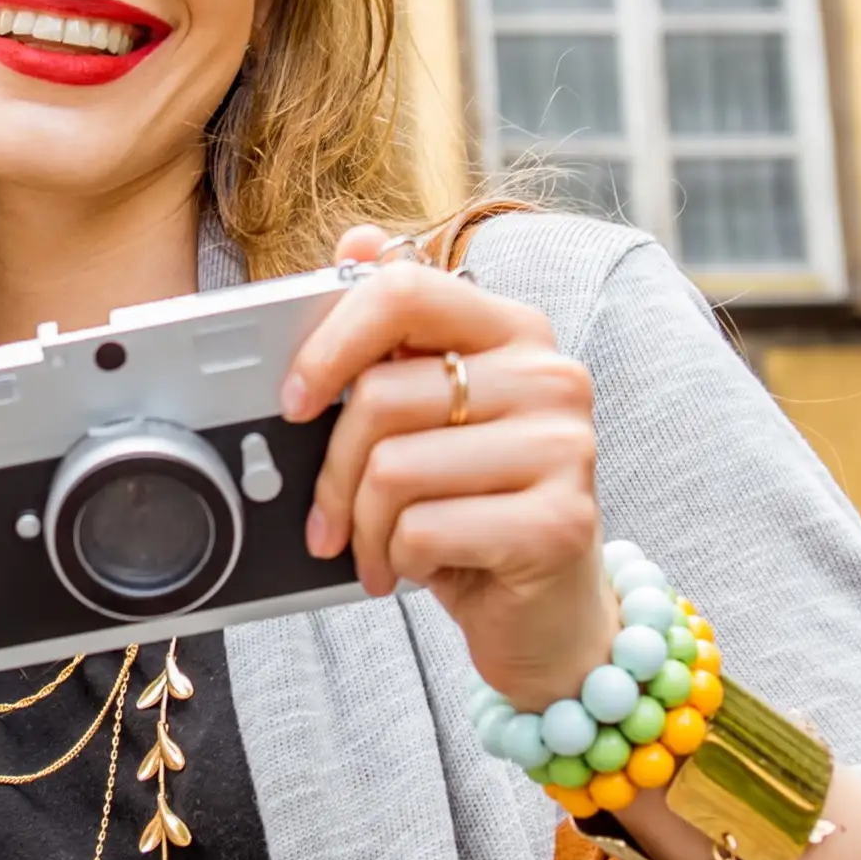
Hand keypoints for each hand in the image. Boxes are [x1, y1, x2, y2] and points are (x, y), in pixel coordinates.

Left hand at [280, 224, 615, 706]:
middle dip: (332, 474)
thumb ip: (393, 337)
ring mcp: (566, 447)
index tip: (294, 400)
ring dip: (363, 529)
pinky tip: (416, 571)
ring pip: (393, 469)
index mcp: (515, 331)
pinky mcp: (561, 522)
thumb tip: (357, 241)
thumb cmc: (476, 510)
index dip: (329, 342)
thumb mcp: (426, 423)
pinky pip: (424, 529)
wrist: (550, 618)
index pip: (405, 290)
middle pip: (381, 395)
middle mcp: (551, 376)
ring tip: (376, 552)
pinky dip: (396, 561)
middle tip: (327, 520)